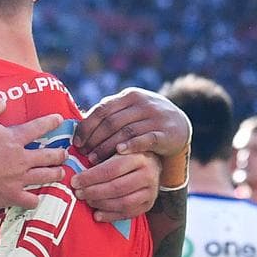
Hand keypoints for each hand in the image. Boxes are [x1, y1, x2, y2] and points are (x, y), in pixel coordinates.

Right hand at [0, 98, 67, 210]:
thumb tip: (2, 101)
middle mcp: (22, 159)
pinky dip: (34, 200)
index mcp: (14, 139)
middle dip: (59, 154)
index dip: (50, 122)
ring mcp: (19, 179)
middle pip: (48, 156)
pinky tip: (35, 199)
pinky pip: (30, 200)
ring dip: (55, 174)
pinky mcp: (13, 196)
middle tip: (65, 153)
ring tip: (60, 173)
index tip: (59, 120)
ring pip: (45, 176)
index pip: (38, 128)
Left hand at [72, 152, 160, 220]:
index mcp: (139, 157)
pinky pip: (128, 214)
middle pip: (116, 187)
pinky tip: (97, 214)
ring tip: (87, 200)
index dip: (90, 177)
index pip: (111, 170)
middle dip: (93, 192)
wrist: (153, 165)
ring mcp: (151, 192)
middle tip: (78, 192)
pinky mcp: (148, 205)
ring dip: (101, 204)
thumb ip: (102, 157)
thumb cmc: (128, 156)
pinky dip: (110, 216)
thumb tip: (77, 170)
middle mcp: (149, 175)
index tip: (75, 180)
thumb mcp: (118, 149)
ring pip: (123, 203)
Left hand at [73, 88, 189, 162]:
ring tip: (93, 160)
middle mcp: (142, 104)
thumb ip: (109, 115)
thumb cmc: (145, 119)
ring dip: (106, 147)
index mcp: (129, 96)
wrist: (180, 124)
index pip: (102, 110)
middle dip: (94, 140)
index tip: (76, 142)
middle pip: (111, 122)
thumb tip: (78, 127)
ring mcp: (155, 117)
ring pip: (125, 132)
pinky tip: (118, 153)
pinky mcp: (166, 132)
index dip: (87, 127)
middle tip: (82, 154)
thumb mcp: (129, 111)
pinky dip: (131, 145)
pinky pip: (145, 139)